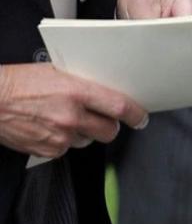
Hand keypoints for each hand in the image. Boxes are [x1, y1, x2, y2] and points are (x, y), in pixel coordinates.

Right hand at [0, 62, 147, 158]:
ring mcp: (60, 137)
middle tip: (104, 120)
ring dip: (84, 133)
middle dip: (110, 127)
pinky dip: (64, 140)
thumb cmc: (19, 83)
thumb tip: (104, 92)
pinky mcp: (49, 151)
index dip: (135, 114)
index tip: (140, 117)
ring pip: (88, 141)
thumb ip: (82, 83)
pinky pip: (67, 149)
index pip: (119, 107)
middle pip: (109, 131)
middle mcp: (71, 116)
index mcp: (75, 91)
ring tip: (64, 118)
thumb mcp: (54, 71)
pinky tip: (50, 127)